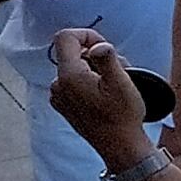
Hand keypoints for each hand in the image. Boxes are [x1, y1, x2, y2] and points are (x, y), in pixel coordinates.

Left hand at [41, 26, 146, 151]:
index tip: (104, 47)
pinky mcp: (63, 105)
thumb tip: (99, 45)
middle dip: (95, 54)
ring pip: (74, 67)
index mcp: (70, 76)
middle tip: (117, 70)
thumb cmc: (122, 116)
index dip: (86, 35)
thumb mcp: (122, 83)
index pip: (65, 38)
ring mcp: (59, 96)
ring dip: (94, 69)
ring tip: (113, 85)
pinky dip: (87, 81)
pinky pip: (72, 81)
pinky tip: (103, 94)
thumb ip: (108, 59)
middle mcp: (58, 85)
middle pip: (72, 53)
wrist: (119, 145)